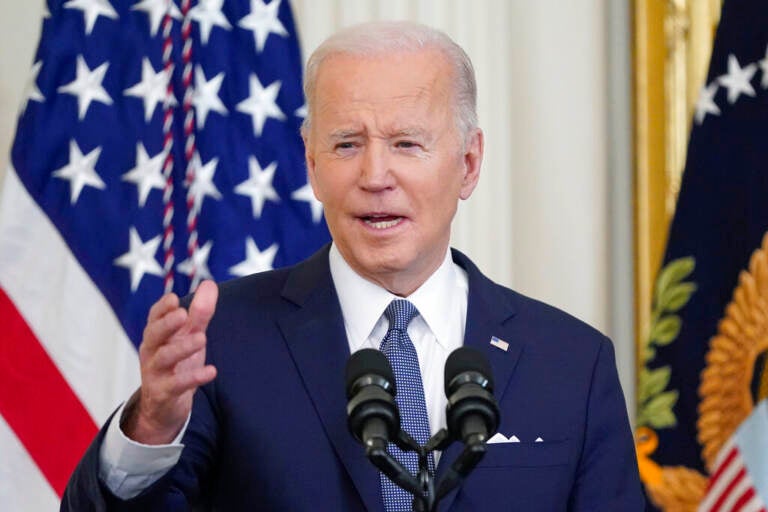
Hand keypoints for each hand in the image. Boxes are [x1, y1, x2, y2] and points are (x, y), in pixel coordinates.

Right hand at [122, 280, 218, 444]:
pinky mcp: (164, 393)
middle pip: (154, 335)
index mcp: (157, 336)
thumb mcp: (188, 337)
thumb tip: (209, 283)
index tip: (173, 298)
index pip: (154, 318)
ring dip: (182, 347)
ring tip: (202, 338)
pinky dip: (194, 377)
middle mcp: (152, 352)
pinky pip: (177, 385)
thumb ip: (199, 313)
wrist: (163, 408)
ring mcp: (156, 373)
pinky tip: (211, 371)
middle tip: (182, 314)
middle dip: (166, 324)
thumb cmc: (177, 364)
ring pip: (164, 358)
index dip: (162, 308)